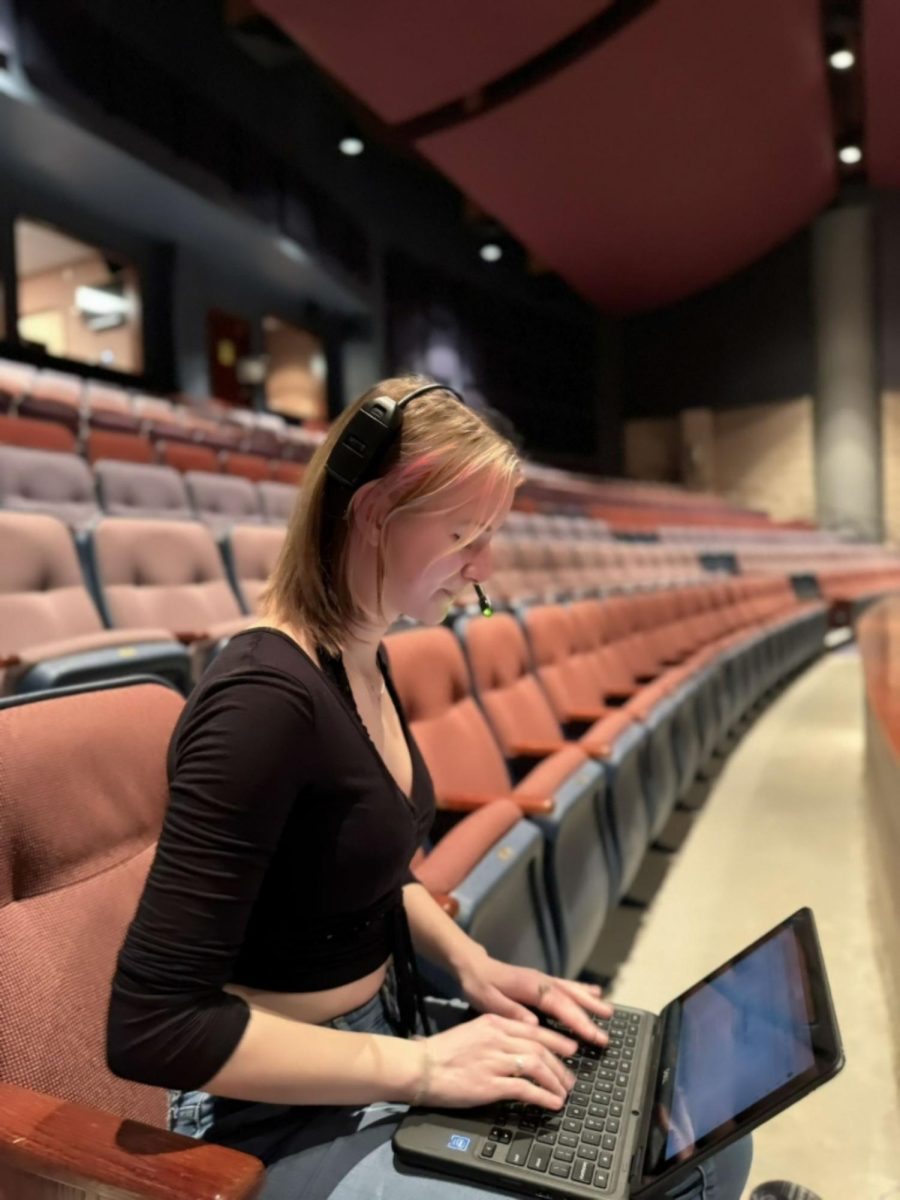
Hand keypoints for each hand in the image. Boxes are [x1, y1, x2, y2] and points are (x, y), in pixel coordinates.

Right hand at [412, 1012, 579, 1109]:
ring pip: (537, 1066)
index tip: (570, 1049)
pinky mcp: (490, 1084)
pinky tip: (552, 1103)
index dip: (557, 1041)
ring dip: (556, 1081)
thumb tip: (518, 1048)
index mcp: (493, 1022)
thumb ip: (495, 1036)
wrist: (420, 1066)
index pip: (534, 1030)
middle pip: (540, 1048)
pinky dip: (544, 1096)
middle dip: (560, 1065)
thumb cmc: (442, 1052)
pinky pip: (525, 1089)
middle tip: (570, 1079)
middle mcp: (497, 1038)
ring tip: (564, 1093)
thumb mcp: (472, 1032)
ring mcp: (494, 1060)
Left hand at [456, 948, 613, 1047]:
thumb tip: (533, 1023)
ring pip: (571, 990)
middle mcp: (541, 981)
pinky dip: (582, 989)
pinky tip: (594, 992)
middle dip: (590, 1016)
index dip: (577, 1021)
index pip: (559, 1005)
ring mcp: (542, 980)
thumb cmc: (479, 985)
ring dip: (590, 1001)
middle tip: (606, 1035)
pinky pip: (566, 985)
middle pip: (570, 998)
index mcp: (530, 987)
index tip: (593, 1036)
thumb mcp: (488, 1001)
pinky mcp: (541, 981)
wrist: (472, 966)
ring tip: (608, 1012)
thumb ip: (511, 1011)